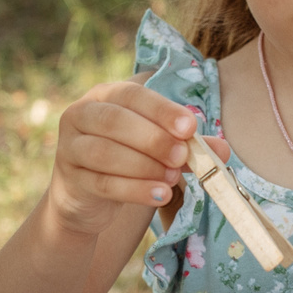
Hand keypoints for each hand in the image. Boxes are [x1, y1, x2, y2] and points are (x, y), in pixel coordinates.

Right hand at [44, 82, 225, 235]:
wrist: (88, 197)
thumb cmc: (128, 160)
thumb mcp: (158, 148)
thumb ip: (187, 144)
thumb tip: (222, 149)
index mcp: (104, 95)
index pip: (132, 95)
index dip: (161, 110)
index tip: (191, 126)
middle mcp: (81, 114)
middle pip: (114, 121)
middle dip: (153, 138)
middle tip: (182, 156)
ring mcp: (70, 147)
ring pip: (105, 153)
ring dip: (144, 166)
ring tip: (173, 179)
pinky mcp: (70, 179)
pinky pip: (102, 183)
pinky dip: (134, 190)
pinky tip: (160, 195)